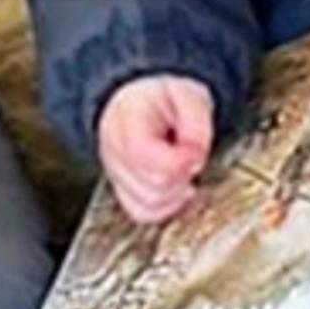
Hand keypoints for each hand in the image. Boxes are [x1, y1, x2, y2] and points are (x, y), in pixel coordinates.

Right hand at [97, 75, 217, 223]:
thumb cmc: (166, 99)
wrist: (145, 101)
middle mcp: (113, 150)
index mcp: (126, 119)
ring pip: (147, 205)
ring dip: (175, 193)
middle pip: (150, 187)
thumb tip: (196, 156)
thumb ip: (196, 124)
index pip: (144, 155)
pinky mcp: (123, 191)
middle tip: (190, 159)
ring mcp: (115, 174)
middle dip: (180, 177)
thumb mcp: (189, 95)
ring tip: (183, 170)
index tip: (196, 153)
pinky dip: (167, 206)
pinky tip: (178, 187)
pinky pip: (144, 213)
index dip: (179, 161)